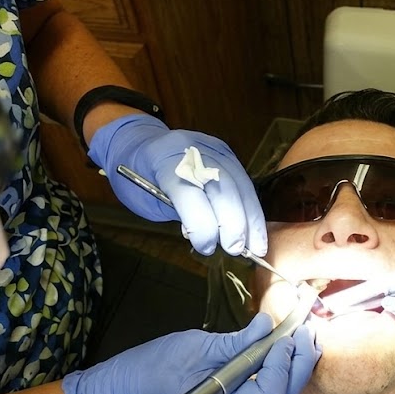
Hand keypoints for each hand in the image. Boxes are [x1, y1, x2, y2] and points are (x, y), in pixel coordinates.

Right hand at [62, 313, 319, 393]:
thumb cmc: (146, 372)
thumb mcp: (192, 348)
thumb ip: (234, 343)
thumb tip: (266, 326)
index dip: (284, 365)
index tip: (286, 335)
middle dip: (298, 366)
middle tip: (307, 333)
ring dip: (292, 368)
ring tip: (301, 338)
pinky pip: (259, 391)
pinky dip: (274, 370)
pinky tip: (279, 350)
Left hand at [89, 113, 266, 255]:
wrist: (140, 142)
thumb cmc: (138, 176)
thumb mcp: (148, 199)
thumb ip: (178, 213)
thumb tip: (210, 236)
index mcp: (164, 159)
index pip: (189, 190)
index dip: (201, 222)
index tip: (206, 248)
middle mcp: (194, 149)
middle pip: (221, 186)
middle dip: (233, 222)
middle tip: (236, 250)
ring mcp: (214, 149)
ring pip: (240, 184)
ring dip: (251, 218)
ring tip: (256, 247)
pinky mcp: (227, 154)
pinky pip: (244, 183)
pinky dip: (252, 209)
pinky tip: (256, 231)